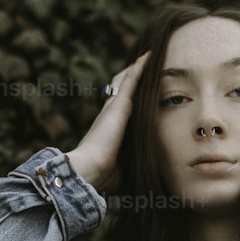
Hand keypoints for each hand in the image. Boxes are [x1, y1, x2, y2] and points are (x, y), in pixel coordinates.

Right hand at [68, 50, 150, 194]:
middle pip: (119, 90)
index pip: (117, 109)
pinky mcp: (120, 104)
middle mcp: (109, 114)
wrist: (90, 171)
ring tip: (147, 58)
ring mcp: (113, 107)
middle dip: (129, 79)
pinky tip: (149, 57)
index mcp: (108, 129)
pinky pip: (132, 80)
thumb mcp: (121, 170)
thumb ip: (128, 169)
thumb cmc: (102, 177)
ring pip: (125, 81)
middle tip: (140, 68)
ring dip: (135, 69)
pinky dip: (141, 68)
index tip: (135, 94)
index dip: (125, 99)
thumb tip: (139, 184)